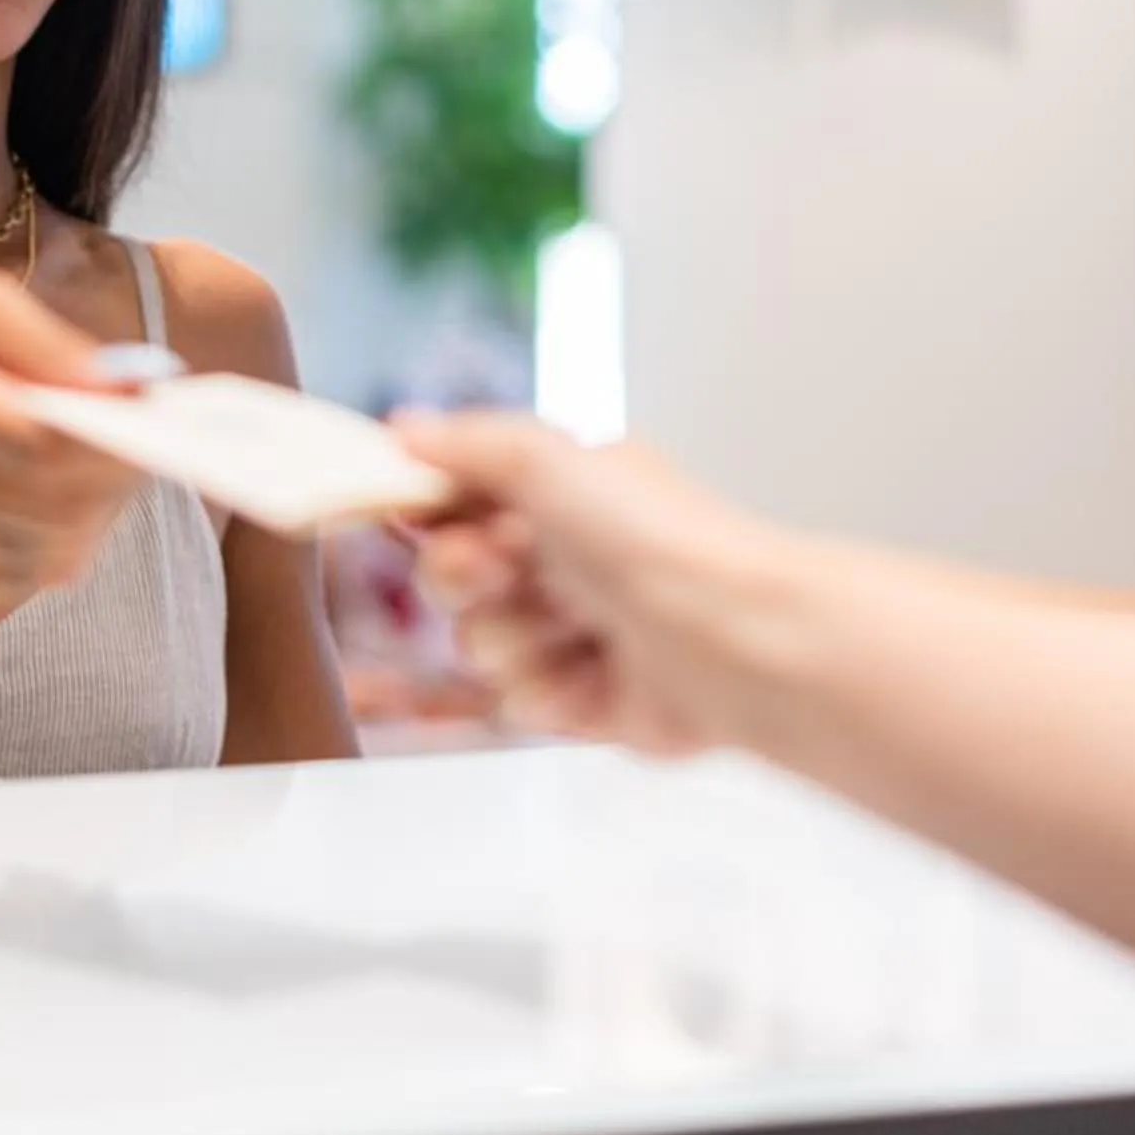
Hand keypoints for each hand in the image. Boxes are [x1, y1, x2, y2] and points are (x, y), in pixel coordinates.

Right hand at [0, 268, 145, 607]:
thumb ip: (44, 341)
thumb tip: (126, 389)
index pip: (36, 443)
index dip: (108, 438)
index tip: (156, 413)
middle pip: (50, 505)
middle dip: (118, 481)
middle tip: (156, 443)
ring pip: (43, 552)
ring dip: (100, 515)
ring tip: (116, 466)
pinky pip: (18, 577)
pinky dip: (61, 543)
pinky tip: (68, 499)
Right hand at [395, 415, 792, 757]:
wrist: (730, 636)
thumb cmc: (654, 538)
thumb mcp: (550, 461)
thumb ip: (470, 443)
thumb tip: (404, 428)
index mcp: (559, 495)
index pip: (457, 505)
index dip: (434, 517)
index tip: (428, 518)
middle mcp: (563, 561)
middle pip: (452, 580)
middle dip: (469, 579)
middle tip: (513, 572)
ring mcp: (574, 635)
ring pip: (481, 648)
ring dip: (519, 639)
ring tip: (580, 627)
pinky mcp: (588, 702)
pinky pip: (521, 706)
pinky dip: (555, 692)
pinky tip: (598, 676)